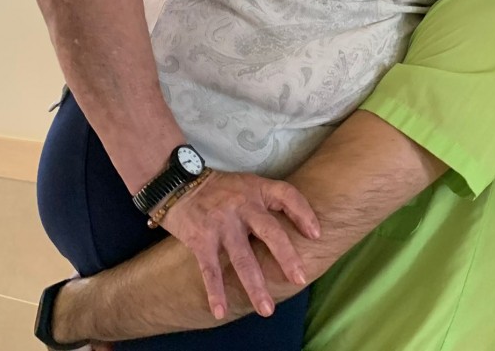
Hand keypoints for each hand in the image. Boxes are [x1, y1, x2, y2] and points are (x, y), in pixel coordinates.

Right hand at [161, 170, 320, 319]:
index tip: (316, 235)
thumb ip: (268, 202)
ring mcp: (222, 224)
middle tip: (300, 279)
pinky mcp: (201, 239)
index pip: (288, 196)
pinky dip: (216, 292)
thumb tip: (299, 226)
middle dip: (286, 257)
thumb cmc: (221, 189)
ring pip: (243, 258)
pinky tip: (221, 311)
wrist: (178, 184)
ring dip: (255, 286)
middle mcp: (242, 205)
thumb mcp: (248, 184)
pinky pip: (211, 269)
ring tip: (266, 309)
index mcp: (257, 189)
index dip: (304, 214)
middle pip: (270, 231)